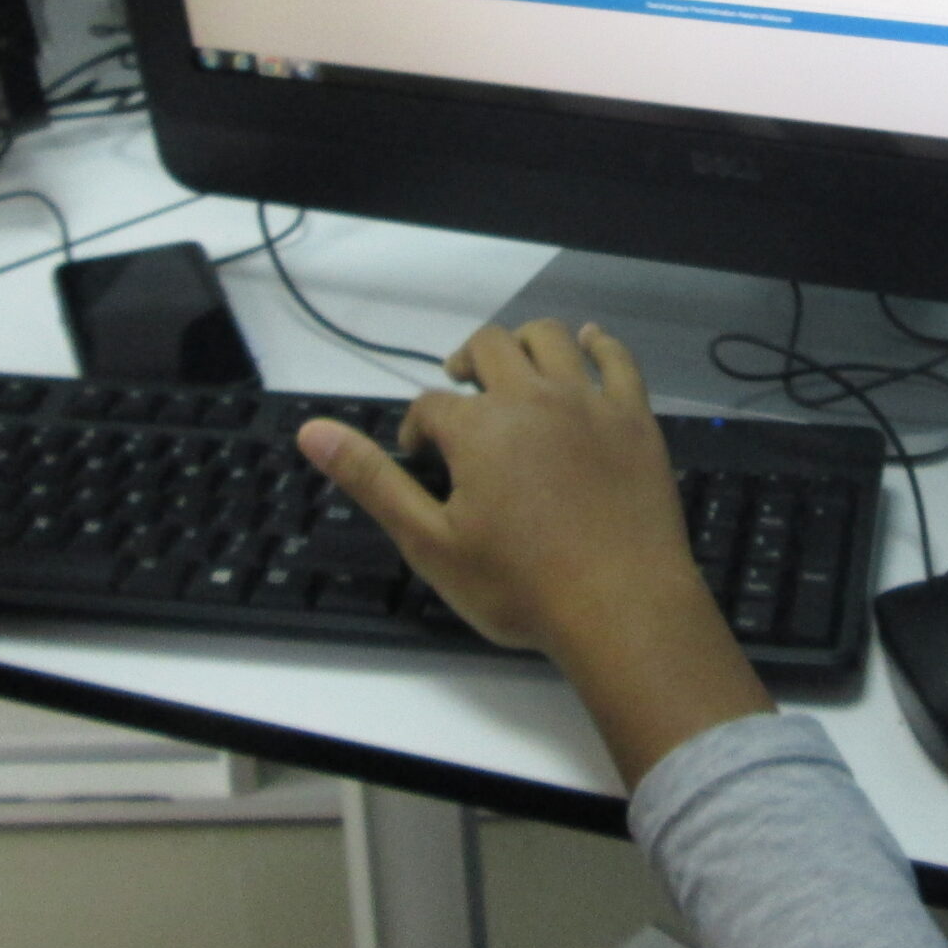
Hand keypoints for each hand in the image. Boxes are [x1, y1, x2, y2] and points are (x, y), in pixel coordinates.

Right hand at [298, 319, 771, 785]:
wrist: (622, 608)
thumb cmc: (522, 587)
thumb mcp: (430, 543)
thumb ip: (373, 481)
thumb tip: (313, 433)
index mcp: (478, 427)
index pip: (431, 406)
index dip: (417, 427)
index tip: (420, 454)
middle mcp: (532, 397)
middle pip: (490, 348)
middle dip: (465, 363)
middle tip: (459, 387)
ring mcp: (589, 403)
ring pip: (550, 339)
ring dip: (522, 341)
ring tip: (511, 365)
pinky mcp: (634, 418)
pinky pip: (617, 359)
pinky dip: (597, 343)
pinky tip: (588, 342)